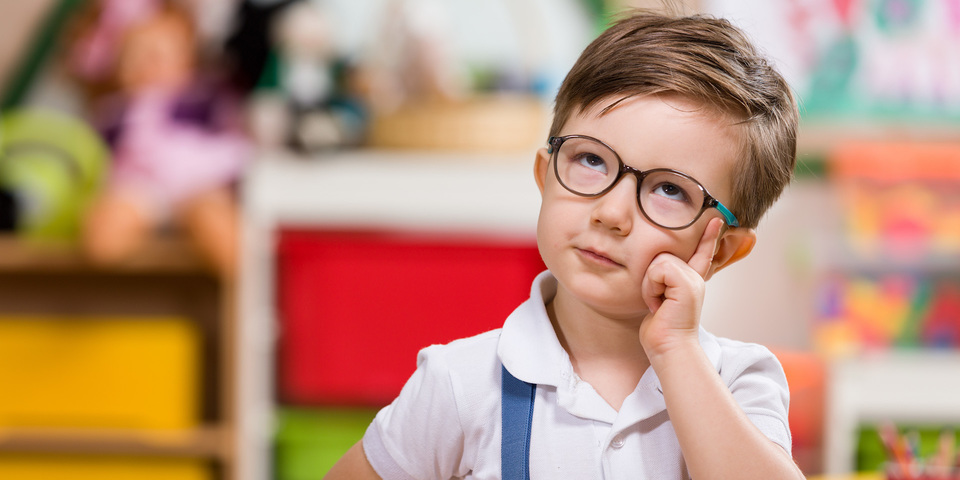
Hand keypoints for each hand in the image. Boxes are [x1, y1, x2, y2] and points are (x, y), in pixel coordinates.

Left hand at [639, 217, 723, 359]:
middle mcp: (694, 278)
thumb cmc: (660, 330)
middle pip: (662, 255)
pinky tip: (658, 305)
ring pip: (658, 262)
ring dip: (649, 285)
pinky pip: (657, 270)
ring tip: (658, 304)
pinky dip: (650, 288)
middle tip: (657, 302)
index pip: (701, 253)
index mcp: (690, 281)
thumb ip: (663, 283)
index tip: (716, 219)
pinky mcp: (686, 284)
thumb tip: (657, 269)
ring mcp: (692, 280)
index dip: (708, 237)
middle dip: (650, 279)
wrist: (668, 348)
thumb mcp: (660, 300)